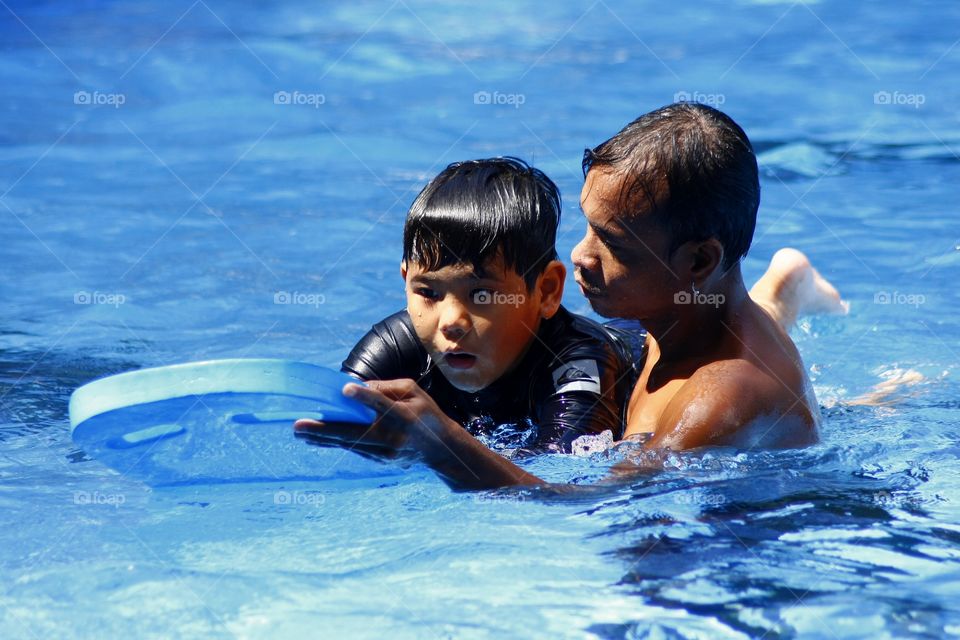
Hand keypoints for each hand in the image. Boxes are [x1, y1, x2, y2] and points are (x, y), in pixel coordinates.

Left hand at [294, 379, 456, 462]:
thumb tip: (356, 387)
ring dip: (323, 438)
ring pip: (350, 444)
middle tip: (298, 427)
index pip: (383, 404)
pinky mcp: (381, 461)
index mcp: (405, 415)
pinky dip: (336, 442)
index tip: (346, 389)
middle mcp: (394, 437)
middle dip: (325, 430)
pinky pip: (355, 448)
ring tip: (300, 433)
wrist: (441, 449)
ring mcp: (386, 453)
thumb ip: (386, 388)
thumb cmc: (425, 413)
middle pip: (355, 433)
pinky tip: (317, 438)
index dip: (366, 397)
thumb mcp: (413, 392)